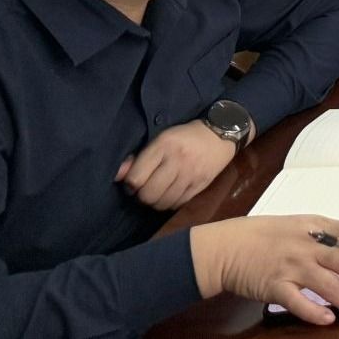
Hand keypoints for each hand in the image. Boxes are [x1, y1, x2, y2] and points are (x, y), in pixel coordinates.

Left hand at [117, 120, 238, 210]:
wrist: (220, 134)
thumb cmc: (185, 136)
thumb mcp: (160, 139)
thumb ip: (138, 158)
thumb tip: (118, 176)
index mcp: (164, 145)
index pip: (136, 178)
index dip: (130, 184)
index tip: (133, 182)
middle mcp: (177, 160)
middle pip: (148, 194)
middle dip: (142, 195)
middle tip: (145, 189)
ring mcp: (190, 174)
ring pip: (162, 202)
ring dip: (156, 201)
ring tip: (158, 192)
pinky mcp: (200, 184)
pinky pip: (178, 204)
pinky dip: (170, 203)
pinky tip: (170, 194)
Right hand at [190, 215, 338, 325]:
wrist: (226, 246)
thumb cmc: (266, 236)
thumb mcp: (301, 227)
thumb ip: (327, 237)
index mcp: (317, 226)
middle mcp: (307, 245)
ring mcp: (290, 265)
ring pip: (326, 283)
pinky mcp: (273, 285)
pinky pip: (296, 301)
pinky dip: (312, 311)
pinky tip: (327, 319)